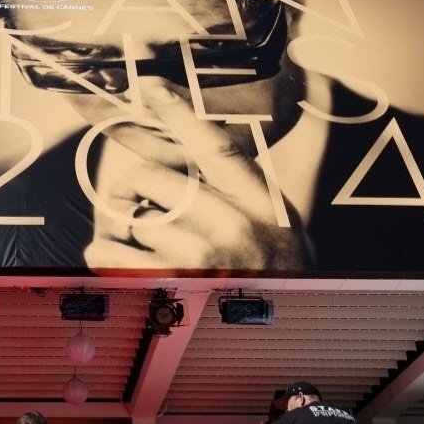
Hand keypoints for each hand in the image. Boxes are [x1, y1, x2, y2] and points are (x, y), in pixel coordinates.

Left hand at [84, 80, 311, 272]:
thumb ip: (285, 165)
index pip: (215, 145)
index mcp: (261, 206)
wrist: (285, 340)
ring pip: (129, 218)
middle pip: (152, 178)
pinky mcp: (166, 291)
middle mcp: (231, 229)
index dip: (178, 112)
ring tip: (144, 245)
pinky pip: (108, 254)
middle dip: (135, 187)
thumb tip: (320, 82)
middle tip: (140, 203)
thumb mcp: (293, 222)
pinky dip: (104, 255)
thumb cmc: (281, 279)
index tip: (150, 86)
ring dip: (125, 229)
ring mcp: (198, 262)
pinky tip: (119, 262)